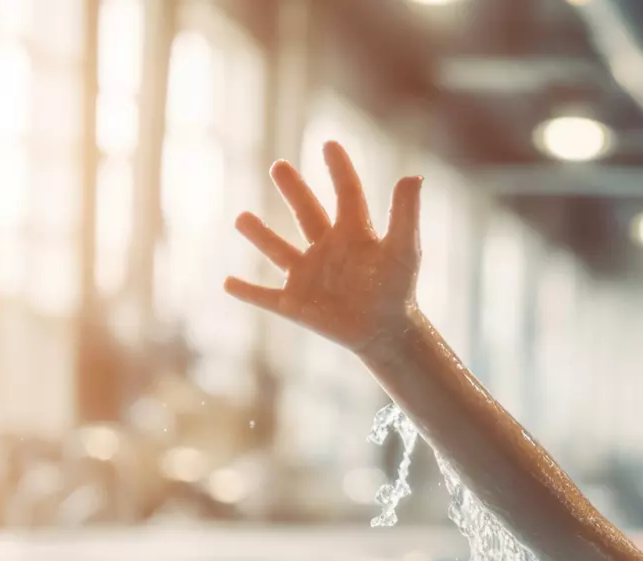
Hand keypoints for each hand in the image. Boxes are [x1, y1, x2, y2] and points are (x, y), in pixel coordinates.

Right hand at [225, 141, 422, 356]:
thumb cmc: (399, 291)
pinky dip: (247, 291)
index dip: (340, 170)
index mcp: (355, 233)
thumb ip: (405, 214)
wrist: (388, 334)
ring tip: (241, 218)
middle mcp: (329, 249)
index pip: (346, 194)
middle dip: (293, 190)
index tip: (329, 144)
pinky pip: (265, 296)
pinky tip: (228, 283)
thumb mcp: (404, 250)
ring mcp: (309, 276)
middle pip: (306, 213)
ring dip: (260, 234)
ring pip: (279, 250)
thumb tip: (414, 176)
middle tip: (279, 166)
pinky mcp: (295, 304)